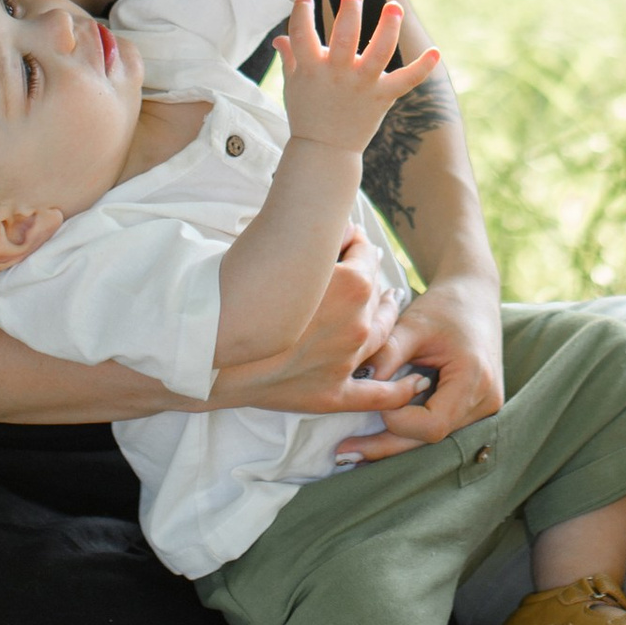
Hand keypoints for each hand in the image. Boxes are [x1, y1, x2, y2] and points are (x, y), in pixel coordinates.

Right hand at [213, 248, 423, 421]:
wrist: (210, 353)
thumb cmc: (240, 297)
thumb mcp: (280, 251)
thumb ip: (316, 239)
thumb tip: (339, 229)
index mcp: (350, 285)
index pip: (366, 254)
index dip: (355, 245)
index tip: (346, 242)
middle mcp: (356, 323)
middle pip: (376, 292)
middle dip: (368, 279)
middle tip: (359, 271)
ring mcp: (348, 361)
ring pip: (383, 334)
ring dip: (385, 316)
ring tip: (387, 305)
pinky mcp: (334, 393)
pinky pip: (377, 395)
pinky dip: (400, 391)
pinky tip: (415, 383)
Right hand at [277, 0, 441, 152]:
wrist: (325, 150)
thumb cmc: (307, 112)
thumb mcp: (293, 84)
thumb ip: (290, 57)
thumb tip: (279, 37)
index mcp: (311, 68)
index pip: (301, 34)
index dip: (300, 14)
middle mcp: (337, 74)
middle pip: (344, 38)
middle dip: (350, 12)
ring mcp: (362, 85)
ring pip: (379, 53)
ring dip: (388, 28)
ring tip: (394, 6)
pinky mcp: (382, 97)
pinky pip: (406, 81)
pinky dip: (423, 68)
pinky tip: (436, 51)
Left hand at [338, 260, 506, 455]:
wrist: (475, 295)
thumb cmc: (443, 306)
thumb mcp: (412, 324)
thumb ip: (386, 354)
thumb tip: (357, 387)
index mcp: (475, 378)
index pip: (431, 425)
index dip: (397, 420)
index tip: (375, 397)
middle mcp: (486, 401)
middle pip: (431, 441)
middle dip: (386, 446)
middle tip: (343, 454)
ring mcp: (485, 409)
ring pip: (434, 441)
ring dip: (396, 444)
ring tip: (354, 451)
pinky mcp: (476, 410)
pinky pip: (440, 430)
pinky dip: (410, 433)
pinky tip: (379, 439)